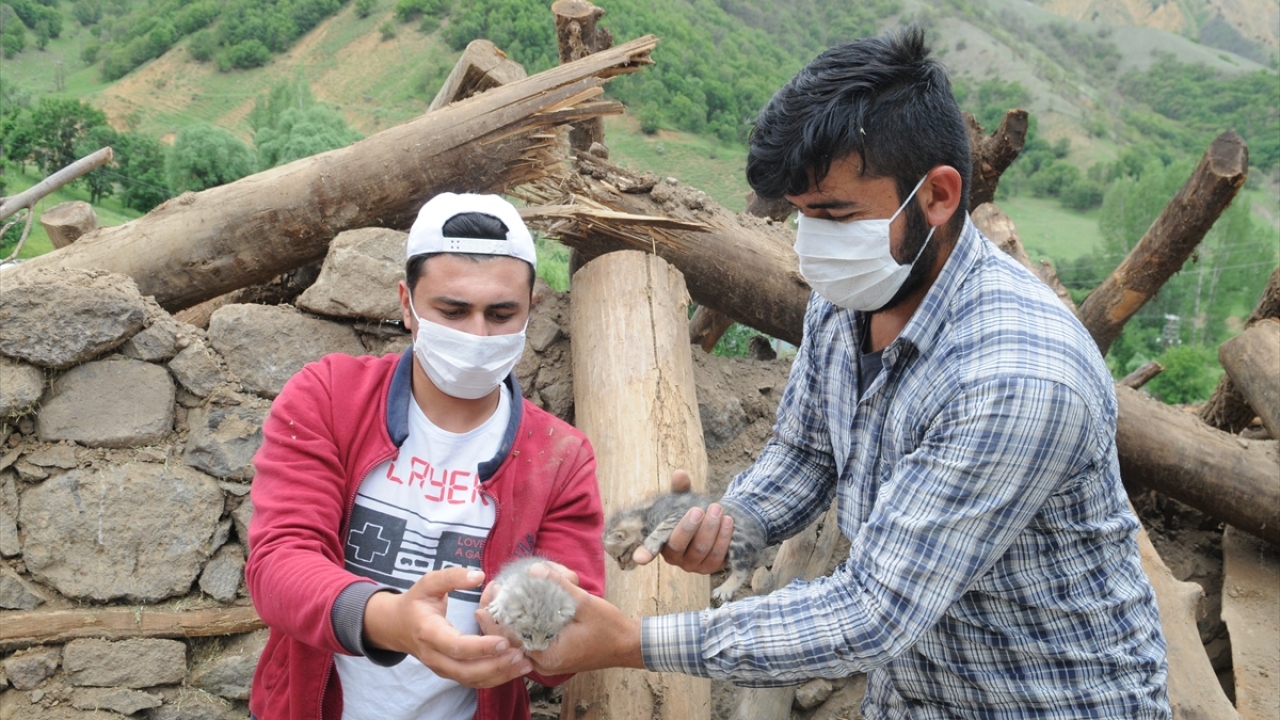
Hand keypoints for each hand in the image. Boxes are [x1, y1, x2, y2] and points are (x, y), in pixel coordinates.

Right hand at [363, 566, 530, 686]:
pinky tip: (515, 669)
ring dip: (499, 675)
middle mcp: (434, 656)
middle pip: (465, 670)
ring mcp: (441, 668)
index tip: (504, 641)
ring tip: (524, 664)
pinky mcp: (450, 672)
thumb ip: (452, 577)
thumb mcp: (428, 583)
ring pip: (471, 680)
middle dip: (495, 666)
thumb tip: (479, 575)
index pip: (455, 646)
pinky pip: (473, 681)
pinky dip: (495, 678)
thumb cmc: (416, 602)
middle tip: (520, 654)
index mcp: (428, 632)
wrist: (397, 626)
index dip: (480, 647)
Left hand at [493, 564, 641, 674]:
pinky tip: (519, 608)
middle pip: (510, 642)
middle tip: (491, 592)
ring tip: (500, 597)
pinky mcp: (552, 655)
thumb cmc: (609, 628)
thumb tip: (535, 569)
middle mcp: (544, 663)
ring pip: (518, 642)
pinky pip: (530, 640)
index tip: (486, 598)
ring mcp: (548, 661)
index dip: (496, 618)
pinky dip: (523, 626)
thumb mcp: (585, 604)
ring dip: (509, 621)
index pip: (511, 638)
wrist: (627, 645)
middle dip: (498, 617)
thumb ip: (559, 587)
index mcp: (548, 655)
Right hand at [632, 469, 732, 574]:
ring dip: (710, 529)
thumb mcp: (685, 499)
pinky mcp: (711, 568)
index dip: (645, 553)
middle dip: (689, 527)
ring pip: (701, 549)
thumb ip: (681, 488)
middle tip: (698, 510)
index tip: (640, 558)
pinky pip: (718, 555)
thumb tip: (680, 474)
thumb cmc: (694, 511)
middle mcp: (674, 557)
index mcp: (661, 541)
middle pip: (678, 545)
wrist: (717, 522)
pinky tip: (728, 521)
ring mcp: (693, 565)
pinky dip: (723, 537)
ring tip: (718, 510)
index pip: (650, 550)